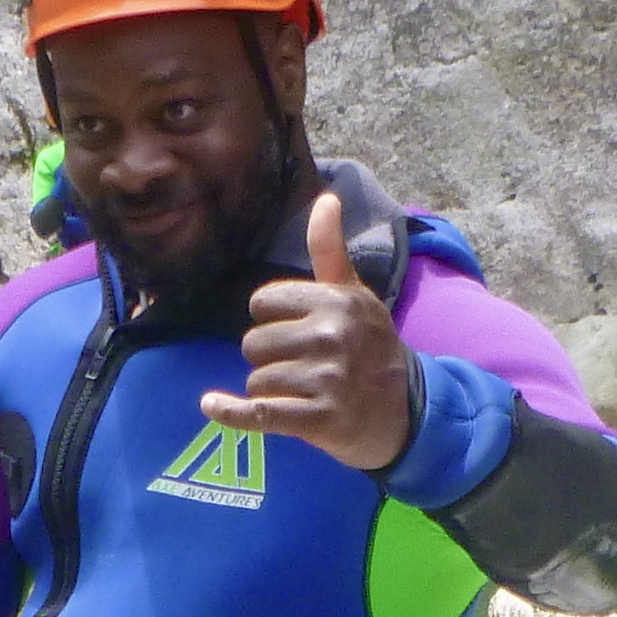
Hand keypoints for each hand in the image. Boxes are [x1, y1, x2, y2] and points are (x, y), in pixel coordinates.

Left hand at [201, 191, 416, 471]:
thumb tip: (326, 198)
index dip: (269, 318)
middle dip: (268, 357)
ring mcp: (327, 379)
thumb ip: (330, 250)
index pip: (262, 303)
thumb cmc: (370, 347)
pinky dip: (231, 413)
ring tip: (301, 391)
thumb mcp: (354, 294)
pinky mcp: (319, 419)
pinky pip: (259, 413)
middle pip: (254, 343)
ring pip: (257, 379)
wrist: (404, 410)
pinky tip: (212, 405)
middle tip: (301, 367)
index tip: (293, 330)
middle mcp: (332, 336)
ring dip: (269, 389)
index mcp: (336, 301)